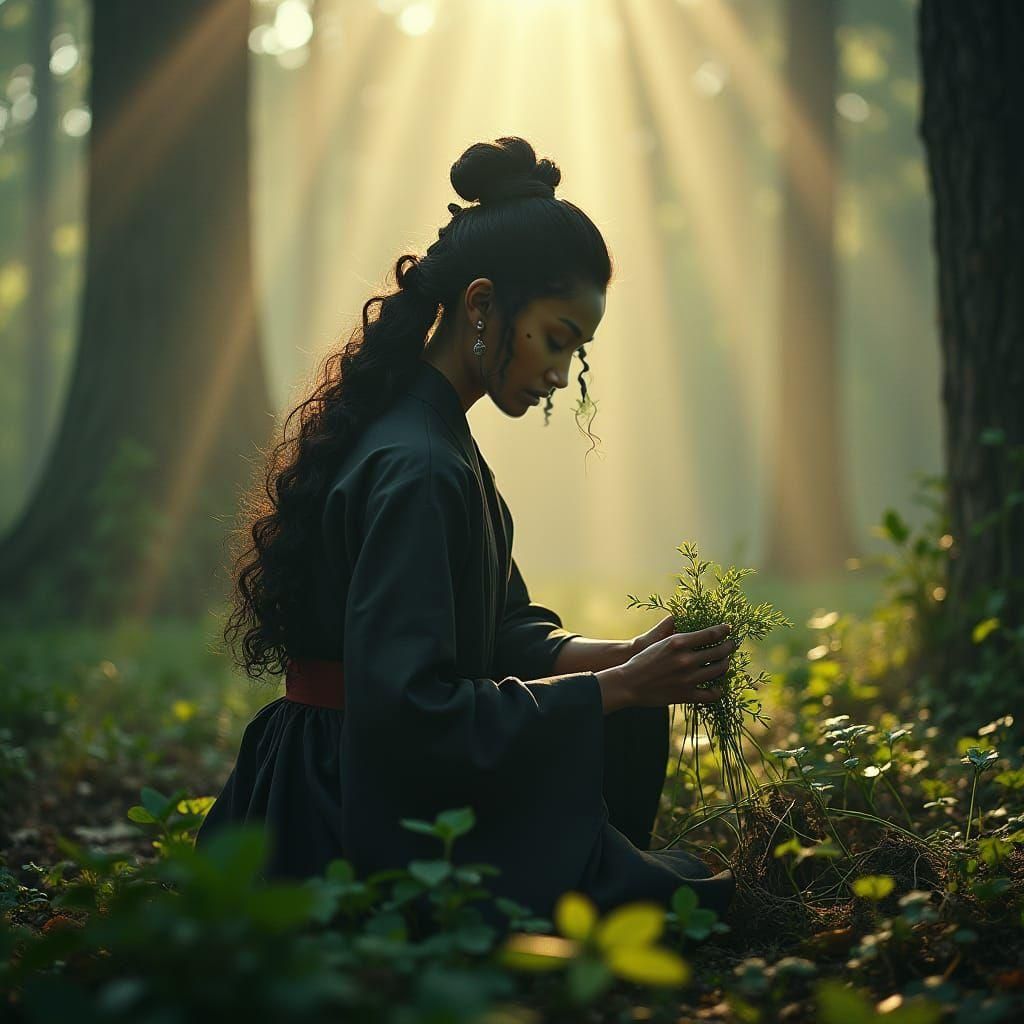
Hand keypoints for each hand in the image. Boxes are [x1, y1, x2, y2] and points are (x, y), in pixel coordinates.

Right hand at [617, 622, 736, 708]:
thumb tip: (700, 632)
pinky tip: (718, 686)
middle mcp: (686, 660)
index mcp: (678, 643)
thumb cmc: (644, 660)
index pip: (710, 634)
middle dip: (729, 646)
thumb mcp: (662, 642)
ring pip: (718, 671)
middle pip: (719, 651)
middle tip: (731, 644)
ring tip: (725, 661)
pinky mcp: (686, 695)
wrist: (629, 683)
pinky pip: (712, 694)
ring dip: (726, 665)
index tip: (728, 628)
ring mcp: (688, 679)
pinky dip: (718, 690)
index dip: (723, 630)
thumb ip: (682, 638)